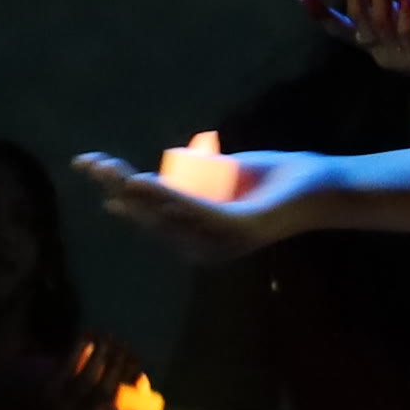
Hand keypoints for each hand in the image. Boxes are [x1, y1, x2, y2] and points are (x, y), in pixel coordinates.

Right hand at [78, 144, 359, 261]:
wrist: (320, 184)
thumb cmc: (273, 179)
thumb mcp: (221, 177)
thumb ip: (191, 181)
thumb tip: (156, 173)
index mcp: (196, 236)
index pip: (147, 216)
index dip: (116, 193)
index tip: (91, 169)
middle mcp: (203, 246)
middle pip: (148, 217)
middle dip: (115, 188)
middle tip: (90, 162)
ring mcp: (220, 240)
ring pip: (165, 214)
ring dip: (133, 190)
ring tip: (109, 169)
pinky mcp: (237, 228)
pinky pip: (194, 211)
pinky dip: (166, 196)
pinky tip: (143, 181)